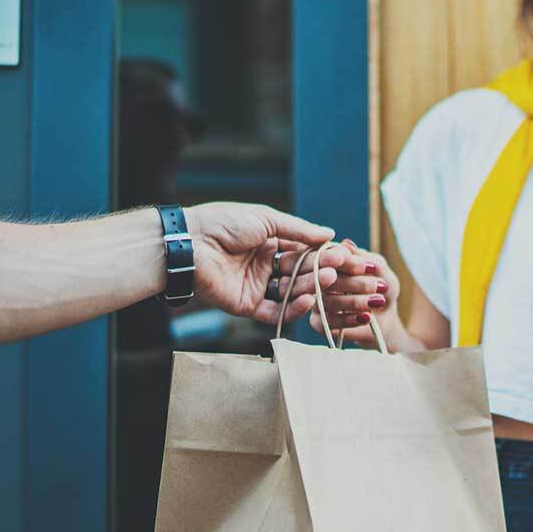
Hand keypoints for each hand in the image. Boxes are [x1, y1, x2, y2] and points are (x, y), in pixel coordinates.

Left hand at [185, 202, 346, 324]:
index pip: (303, 251)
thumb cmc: (223, 223)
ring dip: (311, 288)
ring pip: (291, 292)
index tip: (343, 255)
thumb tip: (329, 233)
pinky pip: (276, 312)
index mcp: (270, 243)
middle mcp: (266, 266)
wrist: (190, 244)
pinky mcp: (248, 306)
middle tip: (339, 269)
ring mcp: (258, 287)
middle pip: (300, 273)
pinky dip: (293, 308)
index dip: (322, 254)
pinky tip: (309, 300)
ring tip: (327, 281)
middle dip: (319, 271)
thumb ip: (298, 230)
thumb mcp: (265, 219)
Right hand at [309, 240, 402, 347]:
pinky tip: (366, 317)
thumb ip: (365, 258)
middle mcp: (317, 279)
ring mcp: (316, 301)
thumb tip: (347, 245)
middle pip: (324, 279)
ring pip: (326, 301)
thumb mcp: (380, 270)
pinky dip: (349, 319)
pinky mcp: (318, 323)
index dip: (348, 262)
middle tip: (377, 286)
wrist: (386, 316)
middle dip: (353, 282)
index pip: (329, 257)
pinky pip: (327, 321)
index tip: (370, 267)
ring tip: (377, 301)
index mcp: (329, 260)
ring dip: (354, 301)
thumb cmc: (381, 287)